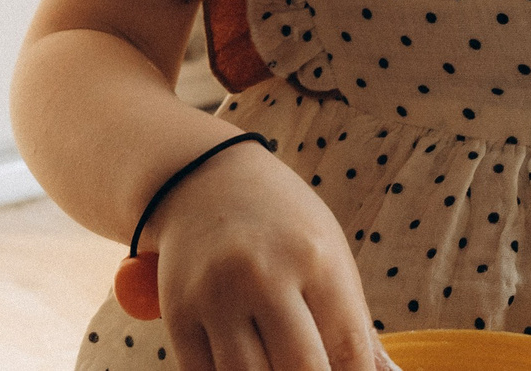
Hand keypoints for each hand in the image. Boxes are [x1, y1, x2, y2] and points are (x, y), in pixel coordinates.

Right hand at [144, 140, 391, 370]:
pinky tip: (248, 366)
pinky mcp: (178, 313)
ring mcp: (215, 295)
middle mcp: (262, 275)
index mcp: (313, 258)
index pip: (348, 350)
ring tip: (279, 366)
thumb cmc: (282, 224)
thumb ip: (353, 323)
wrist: (204, 179)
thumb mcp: (329, 254)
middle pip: (299, 370)